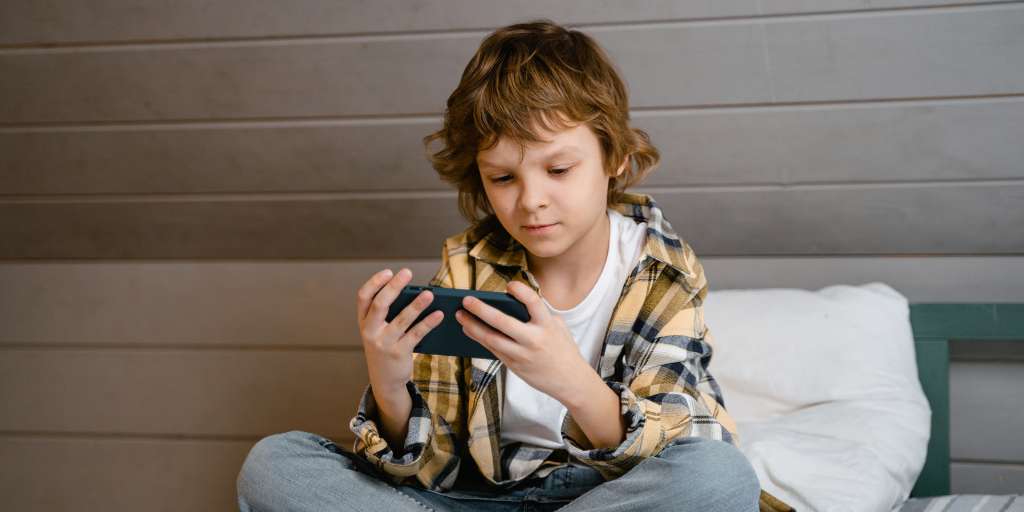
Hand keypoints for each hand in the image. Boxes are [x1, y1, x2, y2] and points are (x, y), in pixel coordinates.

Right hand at [356, 268, 442, 393]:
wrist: (384, 380)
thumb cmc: (384, 347)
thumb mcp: (378, 331)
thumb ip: (386, 314)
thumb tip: (413, 292)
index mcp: (364, 322)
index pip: (363, 297)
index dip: (375, 282)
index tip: (388, 272)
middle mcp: (370, 331)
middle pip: (380, 304)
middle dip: (394, 286)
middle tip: (407, 272)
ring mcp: (384, 343)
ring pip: (401, 320)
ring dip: (416, 305)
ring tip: (429, 294)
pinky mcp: (399, 353)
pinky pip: (416, 334)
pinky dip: (428, 323)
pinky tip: (438, 314)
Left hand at [455, 280, 592, 403]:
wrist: (569, 381)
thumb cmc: (563, 349)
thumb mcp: (558, 327)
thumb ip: (539, 314)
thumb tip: (511, 304)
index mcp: (547, 325)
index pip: (533, 302)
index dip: (521, 291)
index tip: (509, 285)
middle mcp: (533, 339)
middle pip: (502, 322)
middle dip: (481, 309)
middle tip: (466, 300)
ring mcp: (522, 354)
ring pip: (491, 338)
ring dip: (472, 326)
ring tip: (460, 315)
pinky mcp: (514, 365)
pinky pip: (492, 349)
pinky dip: (479, 338)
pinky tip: (469, 329)